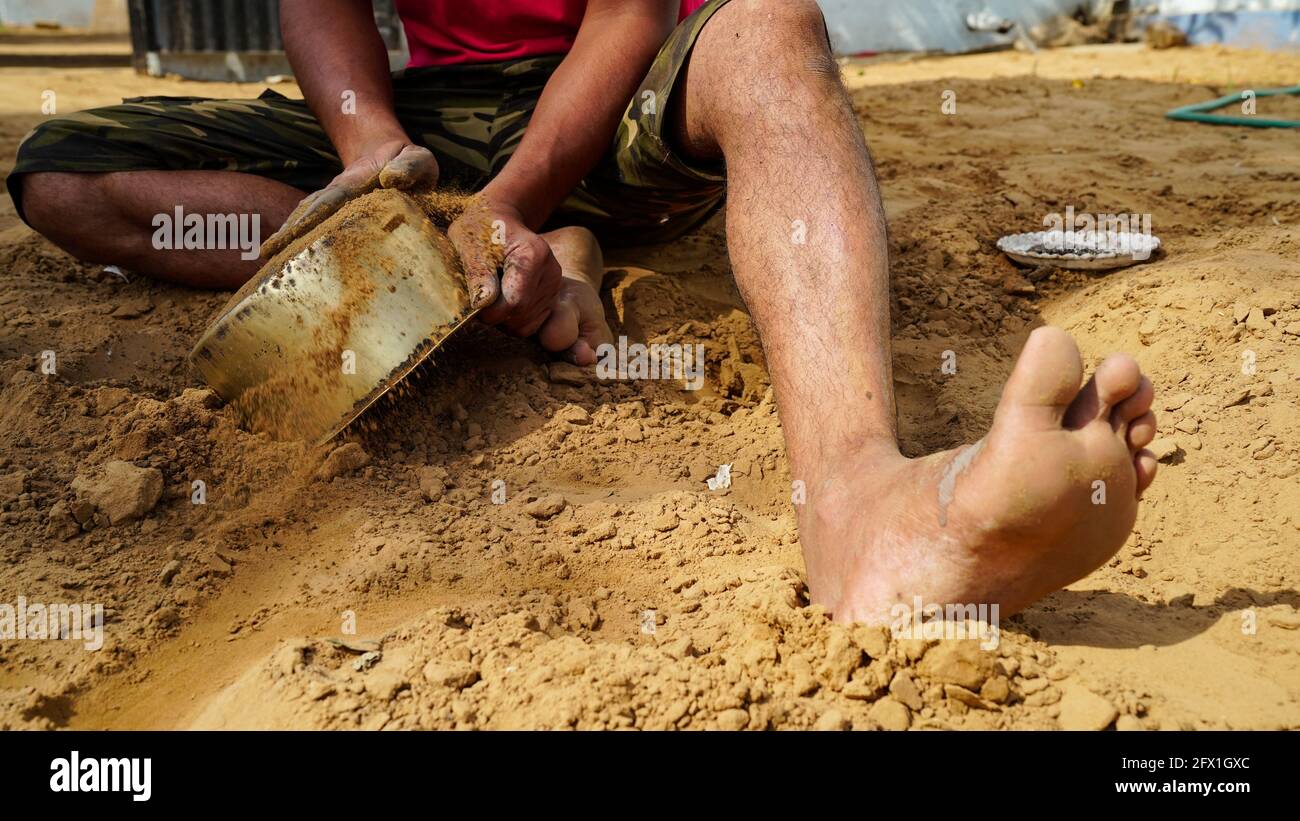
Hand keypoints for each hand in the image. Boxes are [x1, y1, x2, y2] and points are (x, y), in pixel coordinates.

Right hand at [261, 139, 437, 257]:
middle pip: (308, 215)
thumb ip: (409, 167)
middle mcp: (339, 196)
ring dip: (290, 240)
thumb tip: (390, 179)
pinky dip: (303, 242)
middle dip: (288, 234)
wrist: (396, 156)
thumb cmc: (410, 162)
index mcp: (355, 185)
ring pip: (308, 222)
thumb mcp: (418, 159)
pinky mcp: (341, 217)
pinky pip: (319, 229)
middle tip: (266, 255)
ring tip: (270, 262)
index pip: (328, 203)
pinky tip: (292, 261)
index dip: (309, 218)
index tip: (289, 235)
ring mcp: (337, 207)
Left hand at [447, 197, 562, 337]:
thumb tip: (483, 302)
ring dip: (502, 320)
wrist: (500, 222)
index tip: (473, 303)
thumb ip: (477, 273)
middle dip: (495, 315)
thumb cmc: (480, 229)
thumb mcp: (469, 243)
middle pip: (520, 315)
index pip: (514, 302)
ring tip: (491, 296)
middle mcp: (552, 272)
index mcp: (534, 254)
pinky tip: (502, 302)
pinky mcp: (551, 299)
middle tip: (479, 297)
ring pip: (525, 325)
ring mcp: (554, 287)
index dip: (489, 311)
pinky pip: (530, 326)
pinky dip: (512, 321)